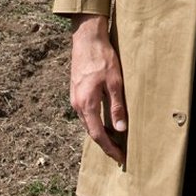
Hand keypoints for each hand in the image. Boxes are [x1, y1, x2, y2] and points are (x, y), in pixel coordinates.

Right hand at [70, 14, 126, 163]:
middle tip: (119, 152)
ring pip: (87, 122)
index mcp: (87, 104)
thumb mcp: (114, 82)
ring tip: (114, 139)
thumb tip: (120, 129)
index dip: (109, 148)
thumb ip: (116, 107)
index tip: (120, 158)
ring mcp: (74, 97)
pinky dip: (94, 121)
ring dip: (99, 132)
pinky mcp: (76, 91)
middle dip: (105, 143)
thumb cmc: (102, 58)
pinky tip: (104, 120)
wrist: (87, 38)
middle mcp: (77, 104)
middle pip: (91, 131)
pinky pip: (85, 112)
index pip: (98, 134)